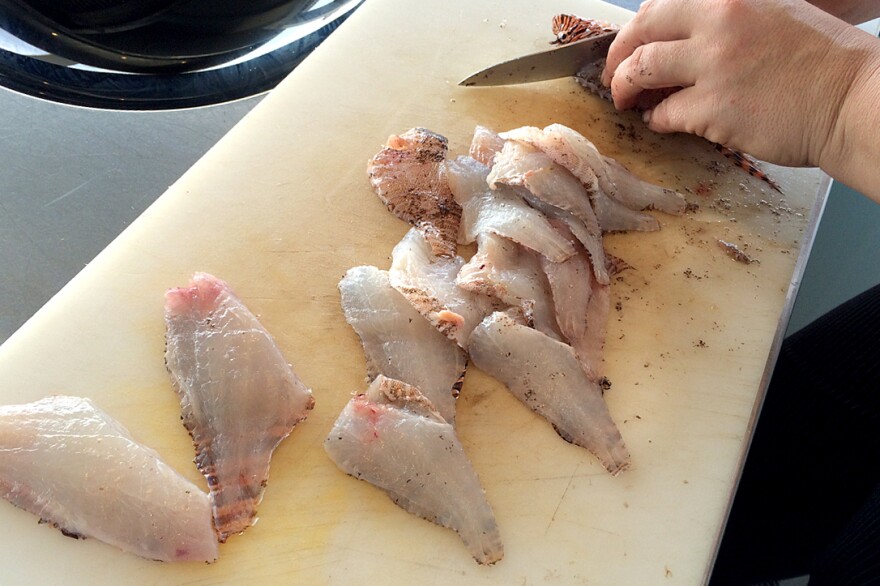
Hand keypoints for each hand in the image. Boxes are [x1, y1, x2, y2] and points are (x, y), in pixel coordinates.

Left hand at [600, 0, 879, 172]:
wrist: (850, 100)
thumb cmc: (819, 61)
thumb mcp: (772, 14)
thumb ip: (723, 19)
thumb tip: (677, 38)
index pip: (658, 6)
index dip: (636, 30)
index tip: (630, 45)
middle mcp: (718, 23)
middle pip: (639, 35)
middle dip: (617, 57)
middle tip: (613, 76)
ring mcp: (713, 67)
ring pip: (641, 73)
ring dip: (625, 88)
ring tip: (626, 100)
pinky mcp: (713, 110)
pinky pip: (664, 115)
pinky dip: (656, 120)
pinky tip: (661, 122)